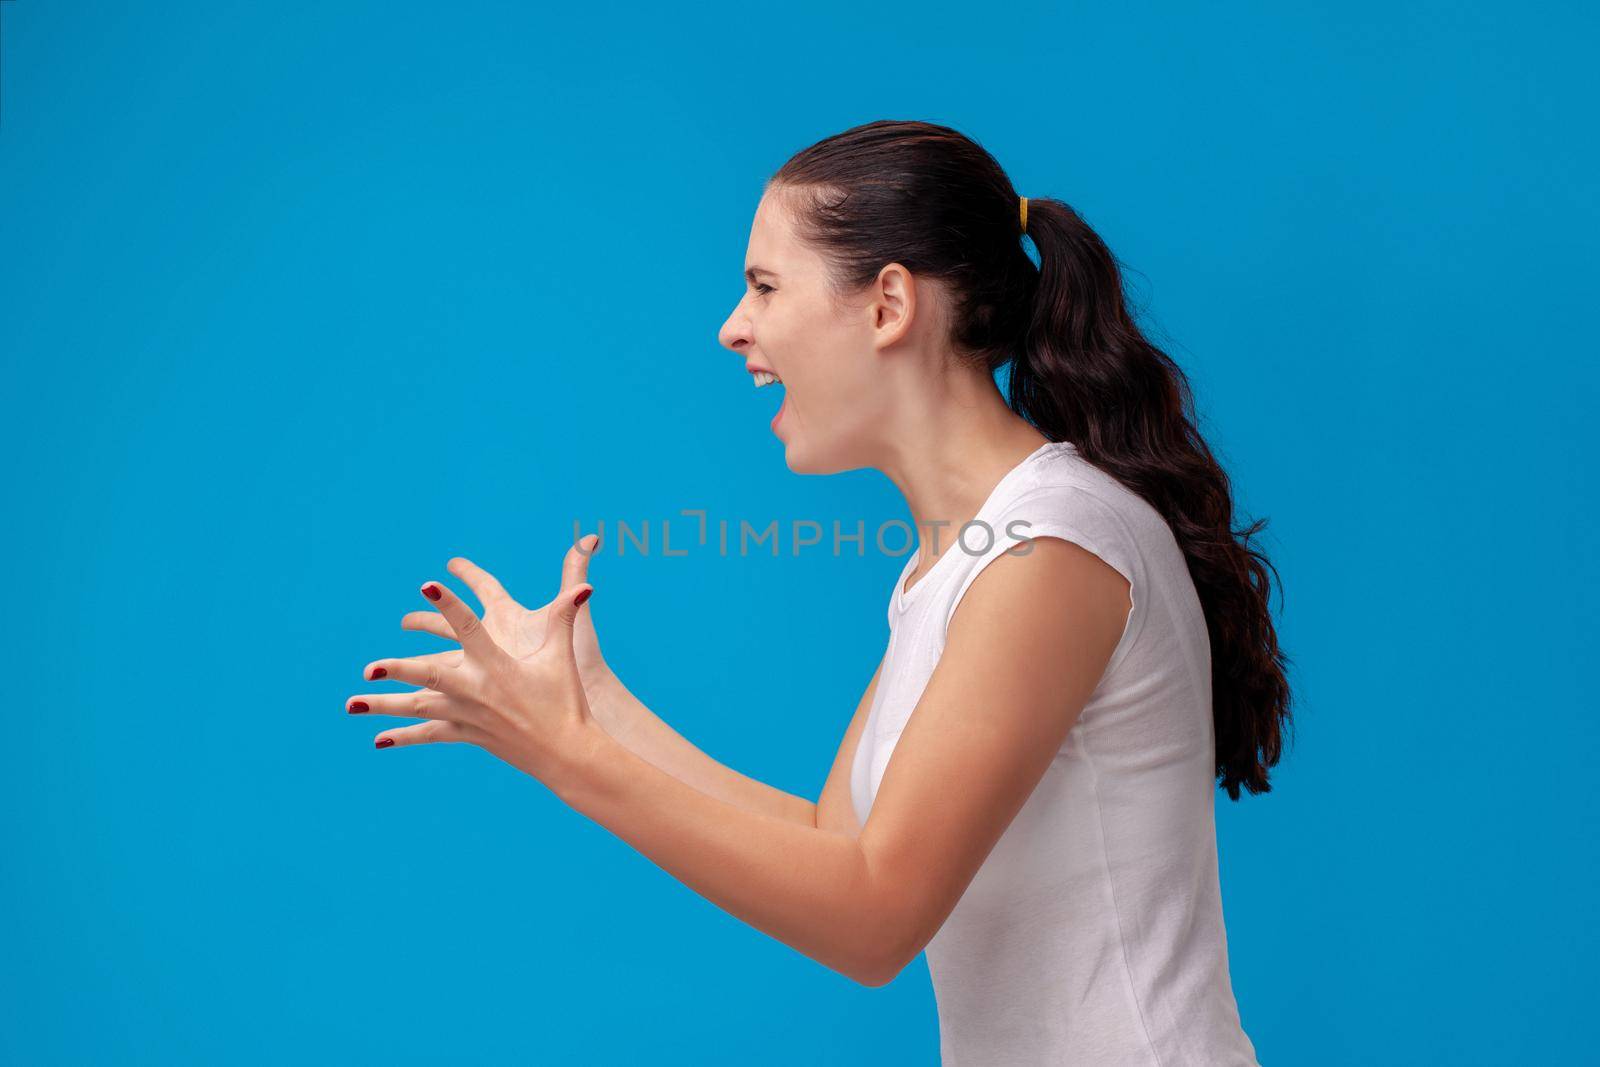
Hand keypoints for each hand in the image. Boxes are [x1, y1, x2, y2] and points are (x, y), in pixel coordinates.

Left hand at [347, 559, 599, 783]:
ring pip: (418, 707)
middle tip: (368, 669)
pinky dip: (403, 736)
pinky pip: (429, 734)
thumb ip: (565, 616)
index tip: (428, 586)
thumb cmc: (565, 699)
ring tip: (350, 704)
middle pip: (428, 675)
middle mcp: (476, 688)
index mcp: (496, 663)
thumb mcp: (561, 655)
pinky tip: (377, 740)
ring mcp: (467, 713)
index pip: (468, 626)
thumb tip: (585, 587)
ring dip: (383, 706)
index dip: (450, 604)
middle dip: (397, 670)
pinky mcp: (466, 733)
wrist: (566, 751)